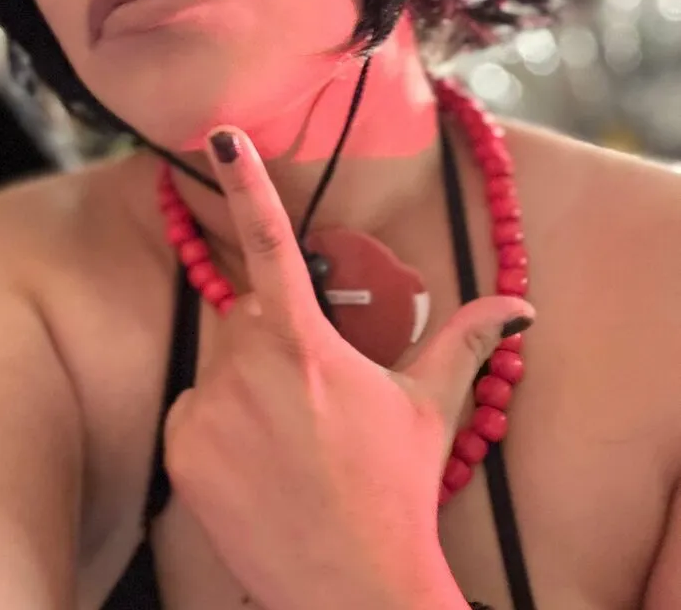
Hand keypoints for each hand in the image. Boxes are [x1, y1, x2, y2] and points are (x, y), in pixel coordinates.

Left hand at [164, 128, 533, 609]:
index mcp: (305, 340)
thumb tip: (518, 306)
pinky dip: (216, 427)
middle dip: (271, 337)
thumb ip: (464, 342)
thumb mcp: (430, 408)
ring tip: (286, 439)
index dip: (245, 181)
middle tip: (308, 394)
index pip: (271, 242)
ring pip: (219, 366)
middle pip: (245, 316)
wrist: (350, 586)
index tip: (220, 134)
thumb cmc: (395, 488)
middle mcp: (247, 363)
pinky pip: (193, 413)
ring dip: (244, 384)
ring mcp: (206, 408)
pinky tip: (253, 466)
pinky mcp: (180, 449)